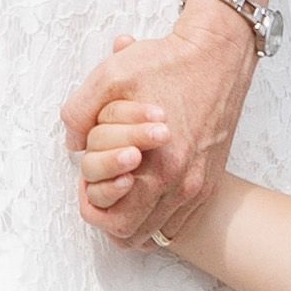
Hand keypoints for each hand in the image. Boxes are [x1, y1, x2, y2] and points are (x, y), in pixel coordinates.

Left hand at [58, 0, 253, 248]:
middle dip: (108, 213)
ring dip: (133, 215)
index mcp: (157, 168)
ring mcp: (200, 185)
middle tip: (102, 181)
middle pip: (132, 236)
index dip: (90, 202)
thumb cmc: (166, 63)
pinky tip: (144, 184)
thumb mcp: (109, 77)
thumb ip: (79, 113)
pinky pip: (180, 220)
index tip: (88, 176)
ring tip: (122, 182)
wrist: (218, 53)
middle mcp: (183, 185)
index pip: (113, 222)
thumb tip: (73, 144)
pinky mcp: (211, 178)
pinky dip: (157, 212)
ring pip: (156, 233)